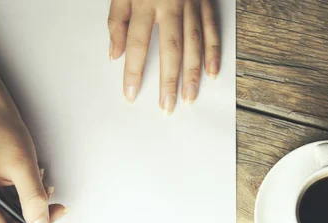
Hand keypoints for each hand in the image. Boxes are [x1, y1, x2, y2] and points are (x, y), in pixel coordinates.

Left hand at [108, 0, 219, 114]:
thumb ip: (117, 22)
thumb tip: (115, 55)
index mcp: (145, 1)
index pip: (137, 43)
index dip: (134, 71)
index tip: (131, 95)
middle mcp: (170, 4)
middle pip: (170, 48)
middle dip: (169, 81)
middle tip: (166, 107)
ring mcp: (190, 4)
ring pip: (194, 43)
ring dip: (192, 73)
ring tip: (189, 98)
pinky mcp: (204, 2)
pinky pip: (211, 29)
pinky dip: (212, 52)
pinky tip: (211, 73)